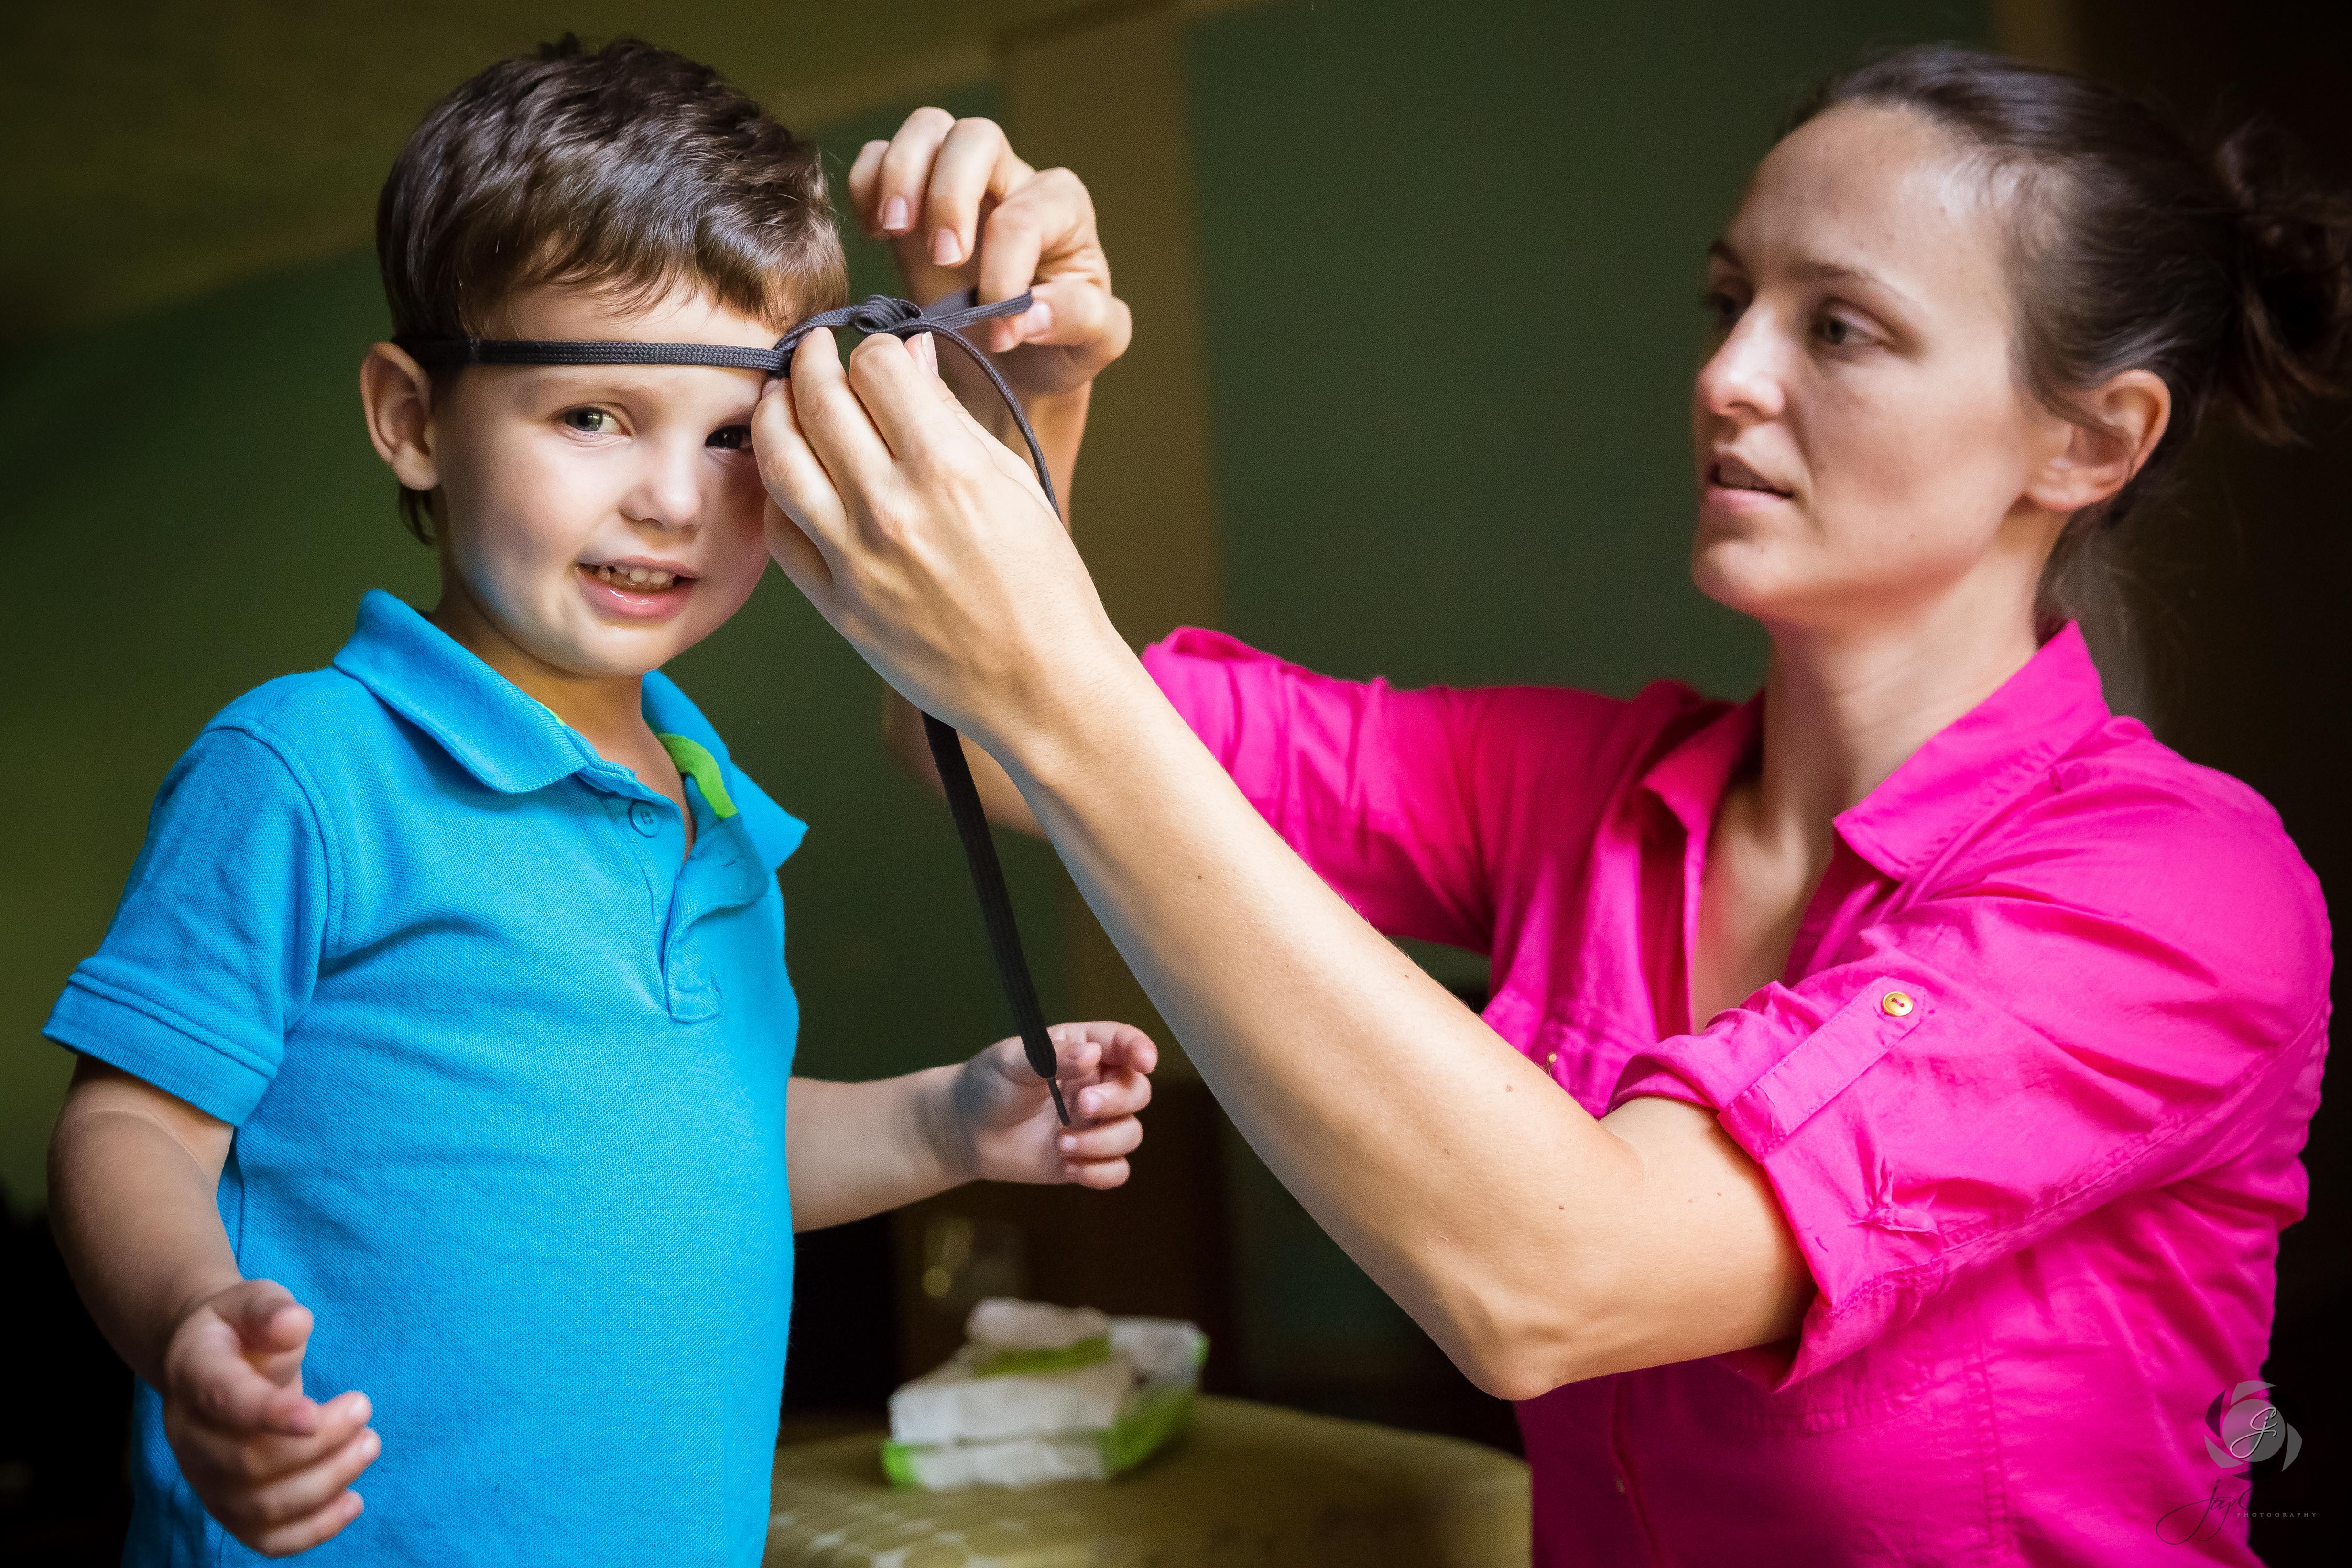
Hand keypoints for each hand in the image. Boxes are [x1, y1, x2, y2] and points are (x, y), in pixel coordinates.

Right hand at [160, 1280, 376, 1556]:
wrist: (210, 1361)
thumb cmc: (241, 1329)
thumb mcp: (254, 1301)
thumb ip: (271, 1310)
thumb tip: (293, 1323)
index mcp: (194, 1376)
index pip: (227, 1403)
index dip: (270, 1414)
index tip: (316, 1414)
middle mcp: (190, 1436)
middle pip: (250, 1462)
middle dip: (319, 1444)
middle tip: (365, 1407)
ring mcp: (205, 1477)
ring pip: (261, 1506)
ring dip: (327, 1482)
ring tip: (370, 1443)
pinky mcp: (228, 1505)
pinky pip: (264, 1538)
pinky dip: (311, 1531)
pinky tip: (352, 1502)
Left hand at [756, 326, 1132, 747]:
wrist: (1043, 686)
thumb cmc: (1045, 587)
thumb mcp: (1015, 484)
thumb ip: (952, 416)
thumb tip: (910, 355)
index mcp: (948, 468)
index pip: (876, 366)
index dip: (874, 350)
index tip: (876, 356)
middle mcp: (892, 507)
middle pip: (818, 399)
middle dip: (811, 361)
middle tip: (814, 354)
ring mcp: (855, 558)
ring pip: (780, 457)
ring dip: (775, 413)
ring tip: (784, 398)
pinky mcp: (836, 605)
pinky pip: (780, 530)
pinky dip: (777, 490)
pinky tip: (792, 475)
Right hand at [847, 109, 1131, 400]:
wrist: (1017, 365)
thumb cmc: (1060, 346)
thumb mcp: (1095, 343)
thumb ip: (1079, 319)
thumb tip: (1029, 312)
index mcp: (1064, 211)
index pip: (1025, 218)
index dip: (1005, 274)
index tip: (998, 334)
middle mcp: (1011, 181)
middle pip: (976, 137)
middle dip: (950, 195)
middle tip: (942, 259)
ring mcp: (957, 183)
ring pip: (927, 129)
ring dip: (900, 175)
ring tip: (892, 232)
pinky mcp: (911, 198)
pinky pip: (878, 155)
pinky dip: (866, 183)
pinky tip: (875, 234)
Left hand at [945, 1021, 1157, 1188]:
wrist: (965, 1131)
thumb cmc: (988, 1084)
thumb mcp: (1011, 1061)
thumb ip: (1050, 1057)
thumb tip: (1091, 1053)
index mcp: (1082, 1050)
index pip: (1123, 1043)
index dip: (1140, 1049)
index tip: (1145, 1061)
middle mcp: (1096, 1086)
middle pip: (1137, 1092)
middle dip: (1117, 1100)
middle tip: (1081, 1104)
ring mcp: (1093, 1124)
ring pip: (1131, 1133)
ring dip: (1102, 1142)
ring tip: (1061, 1144)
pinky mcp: (1086, 1158)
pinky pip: (1116, 1171)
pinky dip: (1099, 1172)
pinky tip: (1068, 1166)